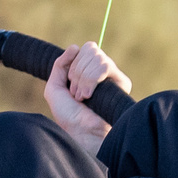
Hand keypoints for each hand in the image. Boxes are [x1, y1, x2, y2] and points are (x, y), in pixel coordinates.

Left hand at [44, 41, 130, 157]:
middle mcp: (103, 71)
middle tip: (76, 93)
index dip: (74, 64)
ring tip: (82, 97)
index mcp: (89, 70)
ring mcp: (113, 76)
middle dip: (77, 71)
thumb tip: (75, 46)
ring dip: (83, 79)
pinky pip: (105, 66)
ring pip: (97, 57)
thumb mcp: (54, 87)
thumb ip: (60, 64)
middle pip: (91, 49)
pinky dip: (91, 80)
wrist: (80, 131)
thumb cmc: (68, 115)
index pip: (85, 48)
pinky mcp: (122, 83)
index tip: (70, 83)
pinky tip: (90, 96)